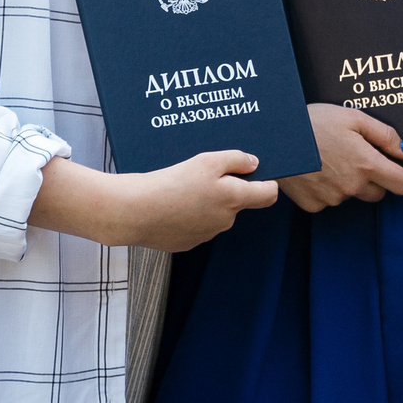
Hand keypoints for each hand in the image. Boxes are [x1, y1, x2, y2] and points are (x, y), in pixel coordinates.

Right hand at [114, 150, 277, 249]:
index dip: (268, 183)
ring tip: (181, 187)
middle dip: (226, 189)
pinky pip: (194, 224)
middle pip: (236, 202)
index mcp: (234, 199)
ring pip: (214, 213)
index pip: (268, 195)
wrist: (134, 212)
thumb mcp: (207, 161)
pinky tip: (170, 203)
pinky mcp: (186, 242)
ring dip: (205, 201)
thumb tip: (254, 164)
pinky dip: (187, 214)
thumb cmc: (171, 184)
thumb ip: (236, 160)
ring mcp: (206, 234)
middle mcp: (225, 220)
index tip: (260, 174)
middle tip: (203, 174)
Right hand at [280, 104, 402, 212]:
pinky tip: (315, 170)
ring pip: (352, 195)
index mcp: (367, 164)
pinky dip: (326, 189)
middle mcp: (352, 186)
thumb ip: (385, 136)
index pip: (402, 185)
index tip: (396, 168)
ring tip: (329, 158)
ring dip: (348, 182)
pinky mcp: (313, 204)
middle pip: (378, 192)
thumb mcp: (354, 117)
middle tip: (355, 157)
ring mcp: (332, 198)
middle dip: (374, 178)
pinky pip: (328, 201)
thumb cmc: (314, 122)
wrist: (273, 137)